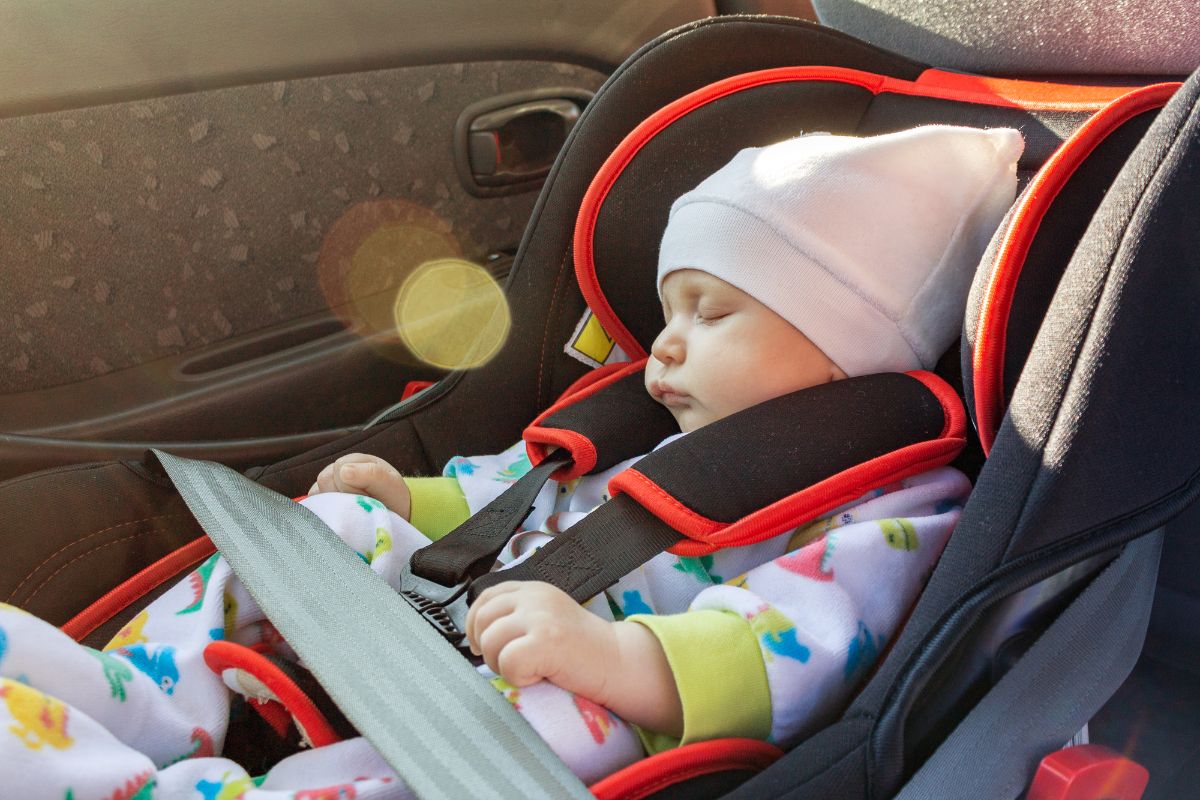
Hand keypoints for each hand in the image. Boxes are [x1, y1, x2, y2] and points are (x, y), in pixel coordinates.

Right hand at [308, 453, 411, 519]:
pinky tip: (341, 514)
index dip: (351, 487)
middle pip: (324, 480)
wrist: (394, 513)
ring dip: (334, 504)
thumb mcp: (389, 484)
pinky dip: (324, 511)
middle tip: (360, 504)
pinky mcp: (322, 500)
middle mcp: (339, 469)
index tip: (367, 496)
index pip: (339, 469)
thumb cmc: (392, 496)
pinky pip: (313, 504)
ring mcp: (329, 484)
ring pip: (317, 493)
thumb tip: (343, 471)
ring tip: (353, 508)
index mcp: (356, 460)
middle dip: (342, 496)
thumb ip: (371, 474)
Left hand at [465, 580, 682, 735]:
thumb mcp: (545, 618)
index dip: (476, 625)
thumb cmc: (579, 649)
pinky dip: (519, 677)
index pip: (484, 598)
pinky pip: (508, 663)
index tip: (483, 646)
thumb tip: (475, 634)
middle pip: (482, 621)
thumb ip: (516, 615)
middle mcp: (535, 597)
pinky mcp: (545, 640)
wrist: (617, 661)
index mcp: (532, 589)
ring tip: (530, 668)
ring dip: (503, 665)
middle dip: (488, 649)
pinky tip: (539, 675)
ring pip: (490, 643)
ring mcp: (540, 617)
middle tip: (512, 662)